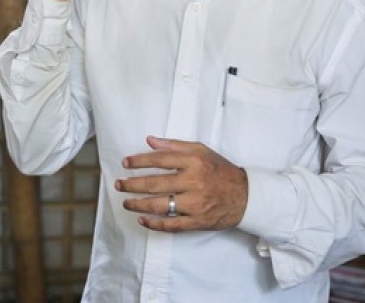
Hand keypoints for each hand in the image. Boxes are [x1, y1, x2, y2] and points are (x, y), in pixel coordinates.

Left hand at [115, 135, 247, 231]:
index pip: (160, 159)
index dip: (139, 161)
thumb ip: (174, 145)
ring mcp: (195, 203)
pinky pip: (171, 224)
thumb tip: (150, 140)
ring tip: (126, 202)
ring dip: (138, 204)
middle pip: (155, 183)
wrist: (245, 196)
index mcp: (194, 162)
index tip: (126, 163)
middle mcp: (193, 182)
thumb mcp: (201, 150)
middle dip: (132, 184)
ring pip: (159, 205)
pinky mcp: (197, 221)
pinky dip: (154, 224)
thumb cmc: (220, 171)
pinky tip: (142, 220)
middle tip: (119, 184)